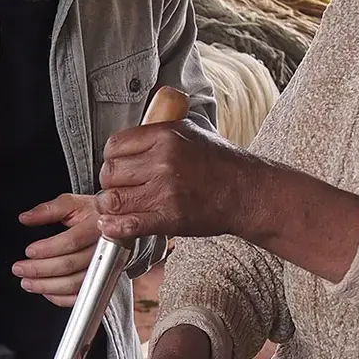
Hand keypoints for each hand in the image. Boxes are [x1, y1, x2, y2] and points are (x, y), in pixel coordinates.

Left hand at [13, 194, 100, 307]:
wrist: (116, 226)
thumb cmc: (93, 214)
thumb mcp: (72, 204)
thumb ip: (48, 210)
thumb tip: (26, 217)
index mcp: (97, 226)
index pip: (72, 241)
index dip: (48, 248)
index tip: (29, 251)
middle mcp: (103, 248)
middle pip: (71, 265)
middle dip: (40, 269)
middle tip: (20, 268)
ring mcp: (104, 267)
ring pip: (75, 284)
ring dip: (47, 286)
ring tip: (28, 282)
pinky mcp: (100, 282)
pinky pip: (81, 296)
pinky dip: (61, 298)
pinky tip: (46, 292)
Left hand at [95, 120, 257, 240]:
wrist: (248, 192)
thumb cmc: (221, 162)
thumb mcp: (188, 131)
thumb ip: (156, 133)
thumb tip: (128, 141)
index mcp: (164, 136)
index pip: (114, 145)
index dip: (110, 158)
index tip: (117, 166)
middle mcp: (162, 161)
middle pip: (110, 172)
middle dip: (110, 182)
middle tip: (119, 188)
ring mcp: (165, 190)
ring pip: (113, 199)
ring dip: (111, 206)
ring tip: (119, 206)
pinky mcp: (169, 218)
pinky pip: (128, 224)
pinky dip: (115, 228)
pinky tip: (112, 226)